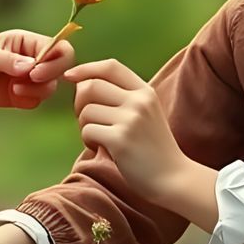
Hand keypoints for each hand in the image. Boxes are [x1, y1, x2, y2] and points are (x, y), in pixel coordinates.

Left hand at [0, 30, 76, 110]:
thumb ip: (7, 60)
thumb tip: (30, 66)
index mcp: (26, 41)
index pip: (57, 47)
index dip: (54, 60)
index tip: (35, 71)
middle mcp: (32, 58)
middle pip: (61, 66)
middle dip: (49, 75)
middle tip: (30, 79)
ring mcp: (29, 78)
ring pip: (51, 86)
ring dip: (37, 90)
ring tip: (14, 88)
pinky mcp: (24, 95)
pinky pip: (38, 100)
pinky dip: (29, 100)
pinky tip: (12, 95)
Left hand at [66, 59, 211, 216]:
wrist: (173, 177)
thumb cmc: (152, 147)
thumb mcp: (145, 113)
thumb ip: (122, 97)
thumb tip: (82, 83)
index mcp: (145, 91)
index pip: (111, 66)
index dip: (86, 68)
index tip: (70, 76)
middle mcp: (139, 101)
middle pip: (91, 86)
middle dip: (79, 102)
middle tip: (86, 120)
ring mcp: (131, 120)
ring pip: (86, 110)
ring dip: (83, 125)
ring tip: (98, 138)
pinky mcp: (120, 140)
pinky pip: (88, 130)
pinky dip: (87, 140)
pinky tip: (100, 148)